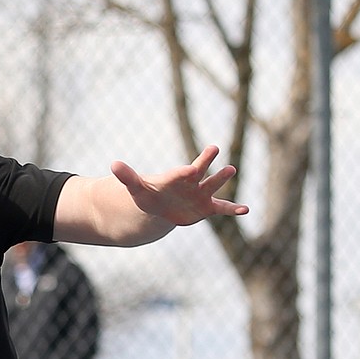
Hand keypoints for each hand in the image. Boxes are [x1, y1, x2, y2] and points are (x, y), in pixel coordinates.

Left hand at [110, 145, 247, 226]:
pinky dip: (233, 209)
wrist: (161, 206)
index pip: (182, 173)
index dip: (186, 171)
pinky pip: (221, 208)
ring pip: (213, 186)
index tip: (190, 169)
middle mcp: (192, 182)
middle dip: (206, 162)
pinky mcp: (206, 207)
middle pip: (200, 172)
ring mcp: (201, 194)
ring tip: (231, 169)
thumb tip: (113, 164)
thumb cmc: (150, 195)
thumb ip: (128, 177)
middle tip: (214, 148)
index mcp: (176, 177)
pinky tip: (246, 210)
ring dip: (221, 179)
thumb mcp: (137, 189)